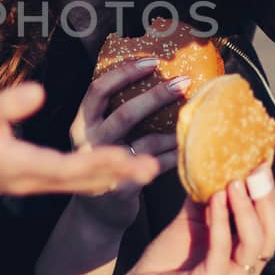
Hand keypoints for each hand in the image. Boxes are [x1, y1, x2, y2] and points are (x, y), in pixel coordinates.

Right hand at [0, 82, 159, 217]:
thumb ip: (5, 105)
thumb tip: (37, 91)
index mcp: (22, 165)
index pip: (68, 166)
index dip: (100, 162)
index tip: (129, 156)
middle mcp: (37, 180)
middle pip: (86, 180)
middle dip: (120, 172)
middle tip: (155, 166)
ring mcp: (40, 184)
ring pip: (87, 183)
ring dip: (118, 174)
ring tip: (153, 165)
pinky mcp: (42, 180)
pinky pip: (80, 182)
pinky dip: (104, 175)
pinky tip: (124, 166)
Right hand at [66, 58, 185, 230]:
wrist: (96, 214)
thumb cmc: (104, 162)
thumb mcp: (99, 134)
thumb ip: (114, 111)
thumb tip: (156, 77)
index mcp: (82, 123)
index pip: (98, 90)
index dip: (124, 73)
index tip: (152, 60)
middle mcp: (89, 143)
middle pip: (125, 113)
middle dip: (157, 95)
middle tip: (182, 82)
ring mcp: (103, 167)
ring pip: (146, 142)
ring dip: (173, 129)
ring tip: (193, 118)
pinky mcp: (121, 188)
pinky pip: (156, 166)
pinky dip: (175, 155)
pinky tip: (188, 147)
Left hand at [117, 167, 274, 274]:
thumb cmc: (167, 259)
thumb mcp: (192, 222)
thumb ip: (207, 199)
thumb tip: (214, 163)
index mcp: (247, 258)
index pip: (271, 224)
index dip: (269, 194)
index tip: (261, 163)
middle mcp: (247, 273)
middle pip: (272, 232)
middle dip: (266, 197)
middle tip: (256, 169)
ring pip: (255, 241)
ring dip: (245, 207)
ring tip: (234, 181)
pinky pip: (224, 249)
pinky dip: (221, 221)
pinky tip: (214, 199)